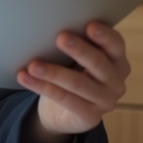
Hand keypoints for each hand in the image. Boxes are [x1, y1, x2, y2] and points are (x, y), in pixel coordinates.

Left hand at [17, 21, 129, 140]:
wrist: (61, 110)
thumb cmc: (71, 73)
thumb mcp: (75, 58)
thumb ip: (74, 44)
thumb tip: (51, 26)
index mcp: (117, 61)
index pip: (116, 45)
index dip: (105, 36)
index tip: (90, 25)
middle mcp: (116, 82)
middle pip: (99, 63)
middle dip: (79, 50)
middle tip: (60, 38)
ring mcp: (105, 101)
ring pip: (78, 83)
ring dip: (53, 72)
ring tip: (33, 65)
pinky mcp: (90, 117)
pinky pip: (65, 99)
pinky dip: (43, 87)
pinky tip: (26, 77)